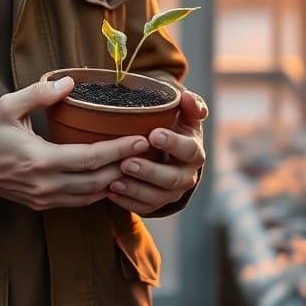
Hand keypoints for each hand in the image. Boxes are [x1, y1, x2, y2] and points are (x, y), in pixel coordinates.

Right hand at [0, 78, 150, 210]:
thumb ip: (39, 93)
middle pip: (99, 182)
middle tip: (148, 151)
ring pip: (92, 196)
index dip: (119, 150)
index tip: (141, 139)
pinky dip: (99, 192)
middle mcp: (46, 185)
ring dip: (116, 182)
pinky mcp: (42, 204)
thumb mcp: (8, 106)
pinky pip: (79, 202)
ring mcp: (44, 198)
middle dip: (127, 167)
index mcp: (41, 161)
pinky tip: (112, 178)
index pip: (91, 159)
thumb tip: (69, 82)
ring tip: (137, 164)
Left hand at [107, 90, 206, 214]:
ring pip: (158, 197)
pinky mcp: (157, 203)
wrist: (169, 152)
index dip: (173, 143)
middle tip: (127, 163)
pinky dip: (128, 202)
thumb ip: (189, 104)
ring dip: (136, 190)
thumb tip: (186, 97)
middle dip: (149, 172)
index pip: (188, 150)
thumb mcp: (184, 115)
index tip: (153, 134)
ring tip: (114, 181)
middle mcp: (187, 175)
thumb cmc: (174, 128)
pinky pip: (145, 208)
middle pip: (172, 178)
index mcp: (194, 152)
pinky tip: (111, 193)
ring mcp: (172, 192)